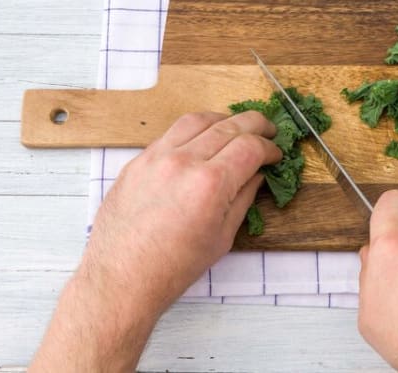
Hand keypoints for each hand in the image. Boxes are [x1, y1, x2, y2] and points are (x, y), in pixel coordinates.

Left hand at [30, 111, 280, 371]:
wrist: (121, 278)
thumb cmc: (174, 267)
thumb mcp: (222, 237)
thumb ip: (243, 199)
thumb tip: (256, 175)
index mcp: (211, 184)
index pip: (250, 147)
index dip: (269, 148)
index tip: (276, 154)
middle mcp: (184, 162)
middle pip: (229, 125)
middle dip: (255, 124)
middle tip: (268, 129)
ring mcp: (157, 157)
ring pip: (198, 120)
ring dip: (224, 120)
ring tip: (236, 127)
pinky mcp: (137, 161)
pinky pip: (171, 133)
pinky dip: (194, 130)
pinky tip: (202, 140)